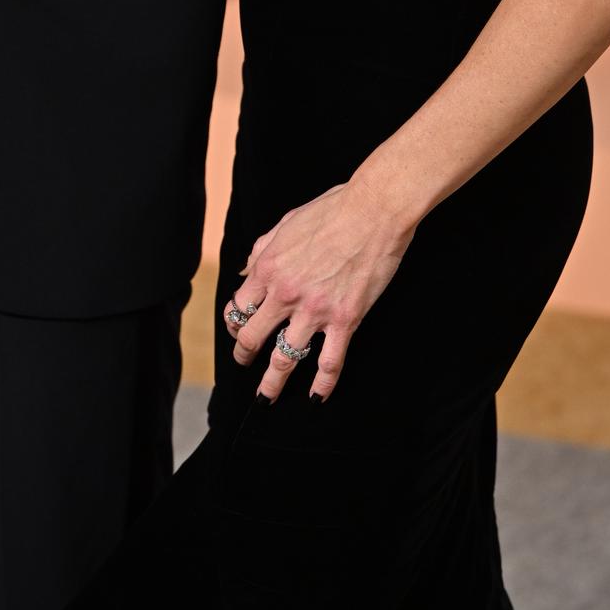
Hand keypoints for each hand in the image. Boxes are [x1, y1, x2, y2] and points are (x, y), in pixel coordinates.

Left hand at [224, 179, 413, 404]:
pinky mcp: (345, 320)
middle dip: (244, 355)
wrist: (374, 211)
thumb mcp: (285, 224)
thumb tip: (245, 271)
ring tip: (266, 397)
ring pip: (285, 358)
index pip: (238, 307)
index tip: (238, 328)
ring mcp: (315, 310)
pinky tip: (316, 398)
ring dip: (272, 383)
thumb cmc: (331, 211)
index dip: (234, 322)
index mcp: (268, 268)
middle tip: (244, 364)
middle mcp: (286, 293)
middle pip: (253, 337)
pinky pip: (330, 362)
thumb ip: (262, 251)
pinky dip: (322, 386)